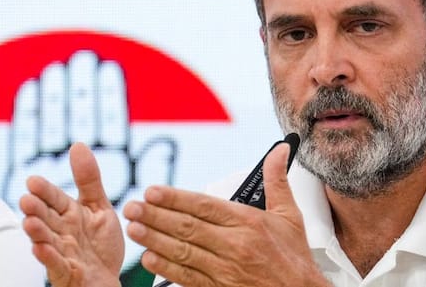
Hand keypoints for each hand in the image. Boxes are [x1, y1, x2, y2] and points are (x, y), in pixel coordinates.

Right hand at [2, 49, 176, 270]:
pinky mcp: (66, 273)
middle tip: (26, 199)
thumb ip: (89, 180)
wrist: (108, 279)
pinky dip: (48, 257)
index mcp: (70, 215)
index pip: (55, 200)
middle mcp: (62, 233)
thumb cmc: (100, 244)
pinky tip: (41, 248)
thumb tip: (78, 144)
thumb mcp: (99, 207)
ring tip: (29, 222)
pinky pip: (55, 265)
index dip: (45, 191)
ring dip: (37, 232)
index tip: (33, 180)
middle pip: (47, 219)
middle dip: (36, 210)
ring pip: (47, 241)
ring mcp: (62, 253)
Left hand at [124, 143, 331, 286]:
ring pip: (182, 252)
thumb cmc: (293, 257)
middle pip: (187, 227)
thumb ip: (277, 180)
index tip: (153, 191)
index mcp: (248, 223)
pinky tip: (149, 259)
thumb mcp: (290, 215)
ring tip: (134, 228)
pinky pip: (187, 278)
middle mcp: (234, 245)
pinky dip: (166, 269)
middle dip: (156, 216)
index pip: (204, 206)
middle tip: (131, 206)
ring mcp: (224, 270)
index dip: (175, 198)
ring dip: (155, 239)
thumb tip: (280, 150)